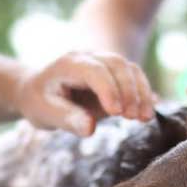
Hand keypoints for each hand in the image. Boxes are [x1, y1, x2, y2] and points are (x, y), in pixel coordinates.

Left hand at [14, 51, 154, 136]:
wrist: (38, 91)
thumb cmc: (39, 102)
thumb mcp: (45, 113)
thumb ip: (67, 119)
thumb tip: (90, 129)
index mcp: (69, 64)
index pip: (95, 70)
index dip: (109, 89)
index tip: (116, 114)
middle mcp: (88, 57)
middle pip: (117, 64)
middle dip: (130, 91)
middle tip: (134, 118)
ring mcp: (102, 62)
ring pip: (129, 69)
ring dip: (141, 92)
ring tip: (144, 118)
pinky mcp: (112, 74)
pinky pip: (134, 77)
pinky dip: (143, 93)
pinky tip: (149, 111)